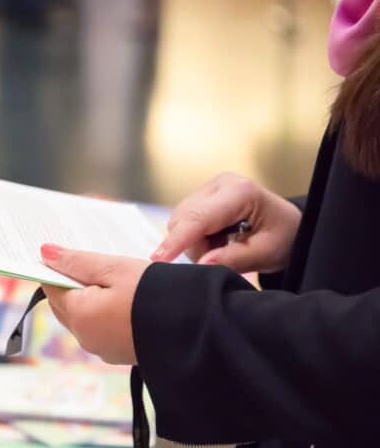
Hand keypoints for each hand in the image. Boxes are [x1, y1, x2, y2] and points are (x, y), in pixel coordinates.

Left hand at [40, 244, 149, 364]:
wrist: (198, 330)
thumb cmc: (156, 294)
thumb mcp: (116, 269)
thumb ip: (78, 262)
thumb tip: (44, 253)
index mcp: (79, 316)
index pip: (51, 287)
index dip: (57, 268)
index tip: (67, 253)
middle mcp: (85, 337)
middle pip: (64, 304)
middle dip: (72, 283)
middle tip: (89, 261)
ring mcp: (102, 349)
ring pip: (83, 317)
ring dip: (89, 298)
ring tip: (110, 276)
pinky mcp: (119, 353)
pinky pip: (101, 328)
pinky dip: (104, 312)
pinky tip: (123, 297)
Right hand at [151, 172, 300, 272]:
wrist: (289, 226)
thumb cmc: (283, 237)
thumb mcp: (266, 253)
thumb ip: (233, 259)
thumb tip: (202, 264)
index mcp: (240, 192)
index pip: (199, 218)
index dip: (177, 240)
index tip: (158, 258)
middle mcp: (220, 183)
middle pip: (183, 219)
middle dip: (193, 246)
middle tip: (220, 258)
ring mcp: (209, 187)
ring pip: (180, 221)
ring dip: (194, 242)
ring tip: (223, 247)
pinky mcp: (202, 196)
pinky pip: (184, 221)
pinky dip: (195, 237)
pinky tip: (217, 239)